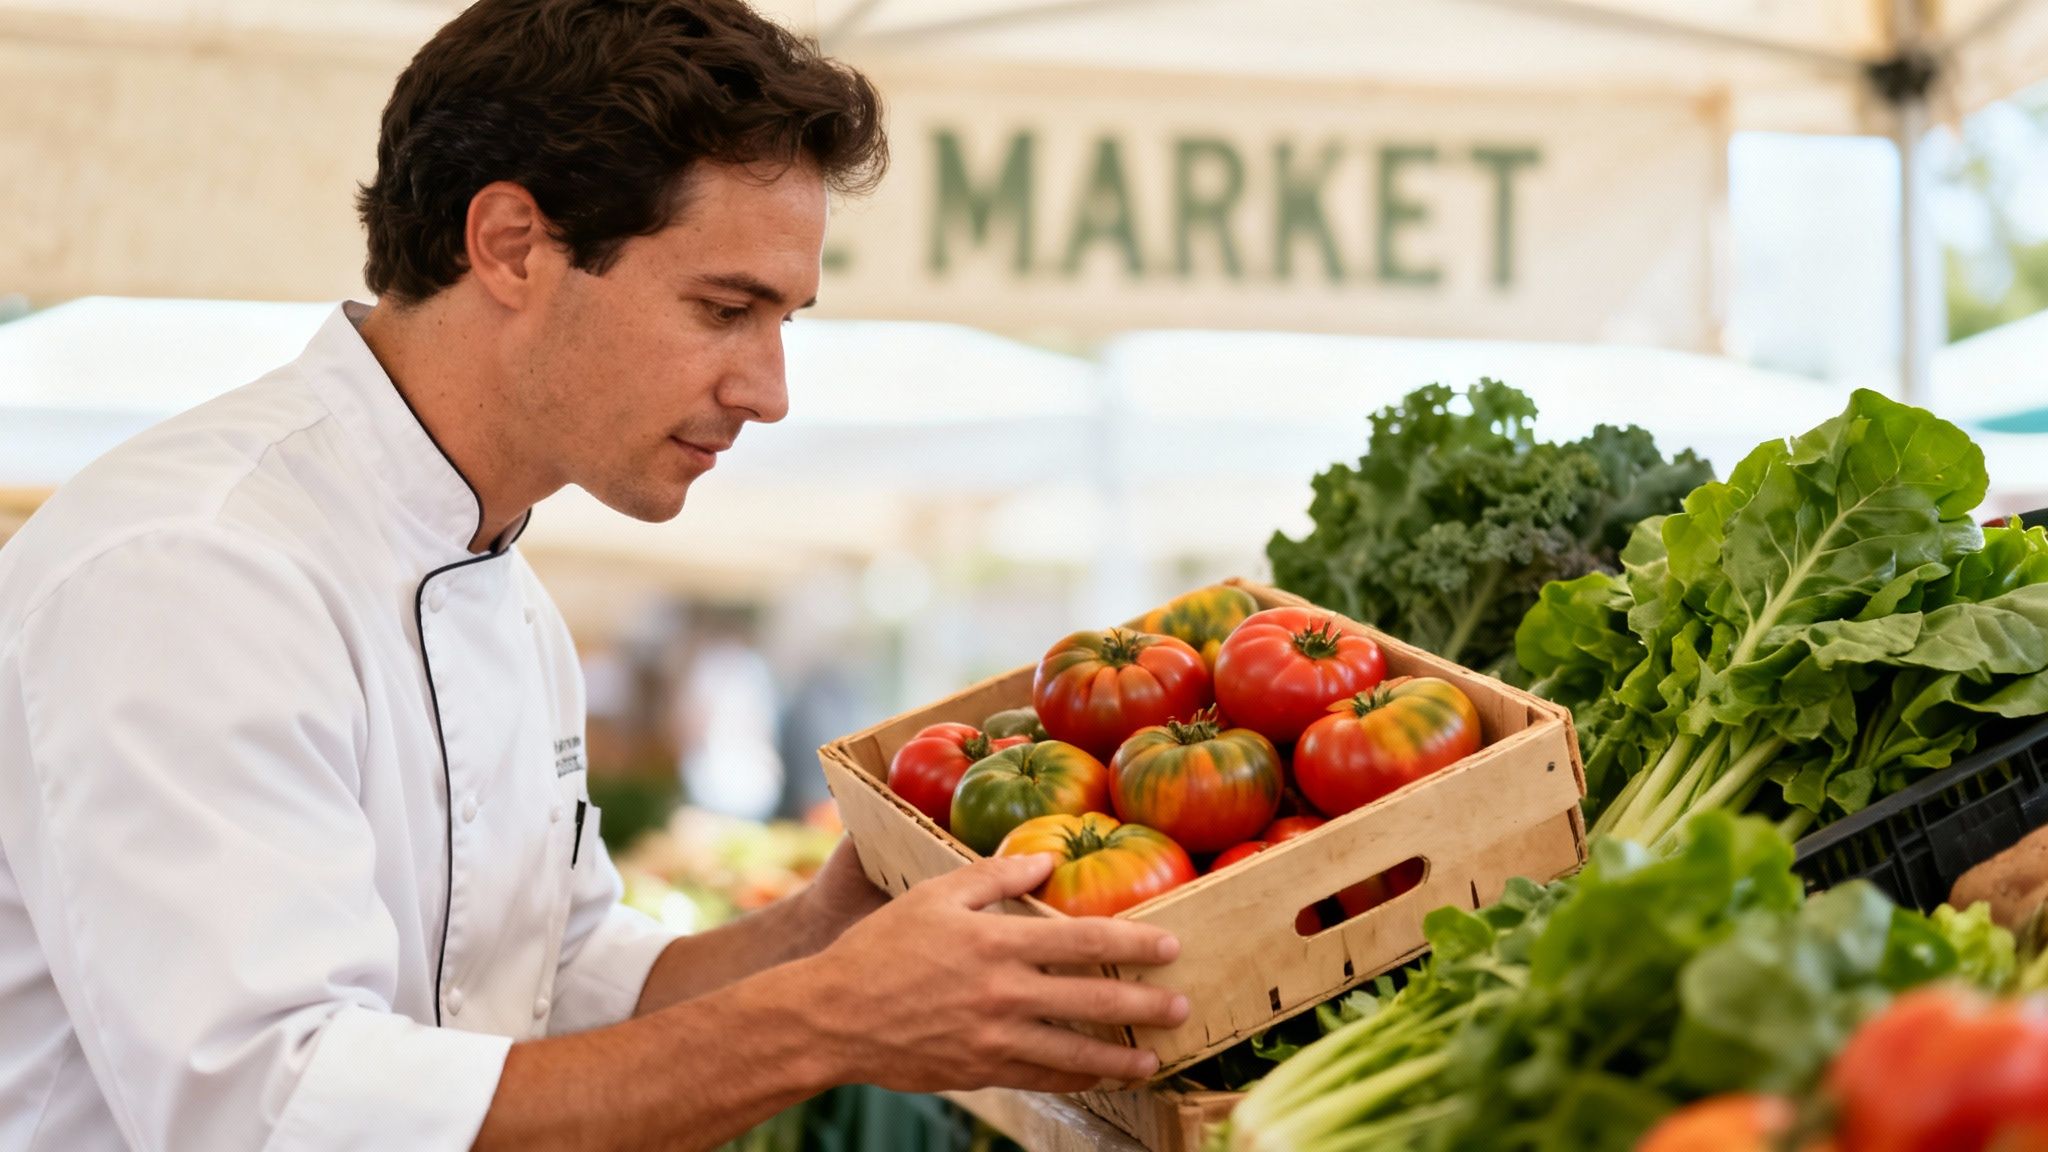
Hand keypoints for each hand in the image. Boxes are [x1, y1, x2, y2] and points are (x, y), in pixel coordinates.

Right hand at [794, 852, 1189, 1093]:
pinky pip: (1040, 1078)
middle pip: (1093, 1002)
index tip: (1171, 947)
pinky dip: (1074, 1078)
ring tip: (1155, 1058)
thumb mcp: (934, 896)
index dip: (1134, 944)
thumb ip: (994, 878)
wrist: (833, 1017)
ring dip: (1121, 1057)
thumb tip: (1044, 860)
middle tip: (1182, 1007)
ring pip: (1075, 1054)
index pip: (1084, 942)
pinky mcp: (980, 1072)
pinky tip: (1096, 1075)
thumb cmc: (881, 948)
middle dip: (1145, 1007)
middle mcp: (1004, 995)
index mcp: (998, 944)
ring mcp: (994, 1040)